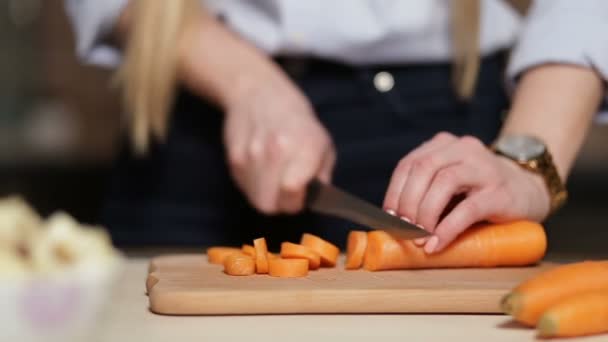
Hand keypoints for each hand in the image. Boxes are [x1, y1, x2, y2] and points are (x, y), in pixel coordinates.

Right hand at [223, 80, 335, 213]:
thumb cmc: (298, 123)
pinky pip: (243, 187)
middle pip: (268, 204)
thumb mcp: (323, 145)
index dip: (296, 202)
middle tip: (286, 193)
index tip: (300, 196)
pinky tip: (260, 169)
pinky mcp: (233, 158)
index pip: (291, 192)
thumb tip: (317, 199)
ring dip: (265, 195)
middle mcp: (276, 150)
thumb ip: (323, 175)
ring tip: (273, 178)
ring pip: (254, 199)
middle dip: (279, 204)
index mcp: (304, 147)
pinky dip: (253, 185)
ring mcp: (251, 154)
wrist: (260, 94)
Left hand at [383, 132, 550, 252]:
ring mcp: (484, 168)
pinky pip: (468, 209)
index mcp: (445, 145)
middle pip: (423, 169)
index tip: (389, 217)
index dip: (394, 192)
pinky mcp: (500, 192)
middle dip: (407, 202)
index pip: (409, 164)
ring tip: (418, 238)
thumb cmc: (479, 192)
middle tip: (403, 229)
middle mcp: (463, 149)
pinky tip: (436, 244)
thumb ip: (426, 191)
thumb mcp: (450, 183)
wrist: (529, 191)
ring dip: (425, 214)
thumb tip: (394, 221)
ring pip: (444, 182)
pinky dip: (446, 229)